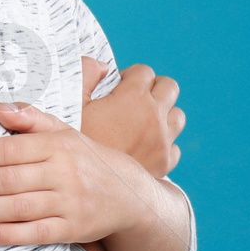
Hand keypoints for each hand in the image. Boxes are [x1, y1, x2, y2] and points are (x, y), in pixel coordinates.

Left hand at [0, 103, 157, 245]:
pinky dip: (10, 235)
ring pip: (19, 207)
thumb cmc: (86, 158)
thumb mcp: (64, 131)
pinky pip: (37, 233)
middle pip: (9, 179)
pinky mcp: (74, 229)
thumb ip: (30, 118)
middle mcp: (64, 173)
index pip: (10, 148)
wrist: (131, 195)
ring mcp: (70, 203)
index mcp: (57, 145)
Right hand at [80, 62, 184, 178]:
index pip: (144, 71)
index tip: (118, 86)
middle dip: (153, 88)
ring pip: (177, 116)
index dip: (129, 76)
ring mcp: (163, 141)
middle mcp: (154, 117)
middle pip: (169, 87)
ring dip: (163, 113)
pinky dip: (164, 142)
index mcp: (133, 98)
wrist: (85, 184)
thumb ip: (86, 73)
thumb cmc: (75, 141)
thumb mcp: (72, 102)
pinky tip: (145, 145)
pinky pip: (174, 146)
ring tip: (142, 121)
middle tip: (134, 99)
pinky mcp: (165, 163)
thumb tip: (102, 66)